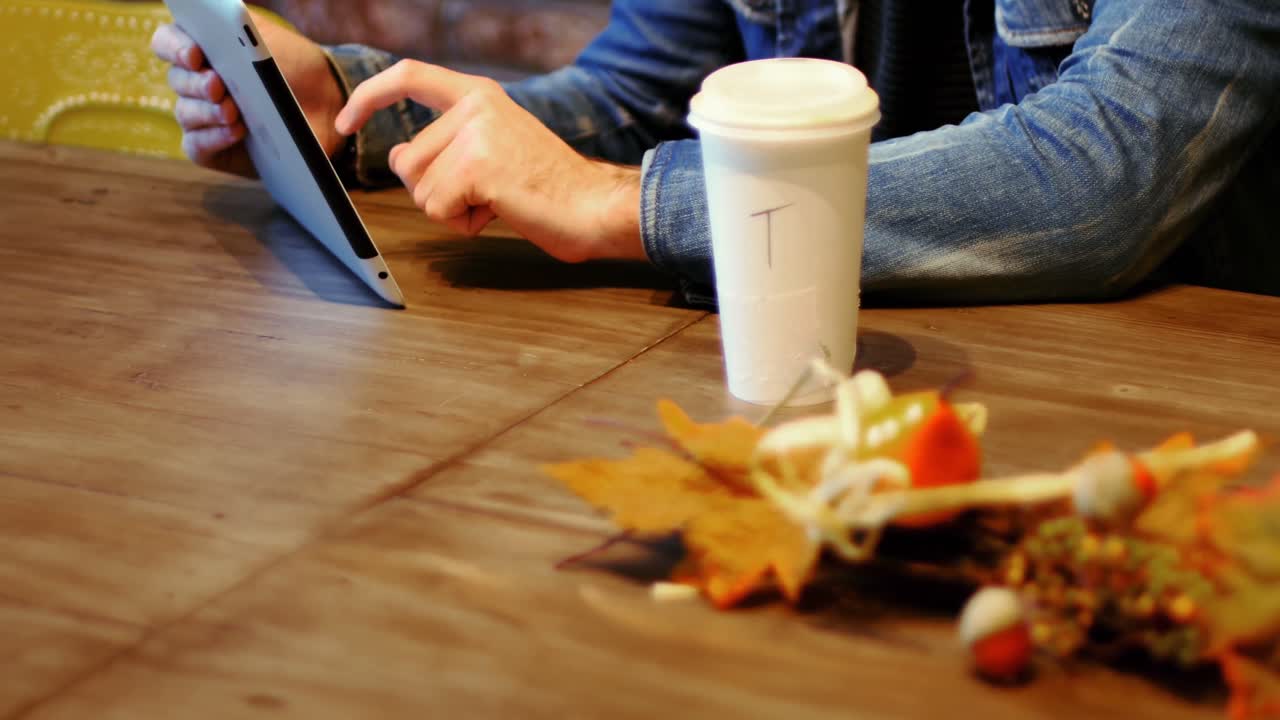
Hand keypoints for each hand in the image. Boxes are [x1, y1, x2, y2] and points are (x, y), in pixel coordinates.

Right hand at [150, 14, 345, 176]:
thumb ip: (242, 26)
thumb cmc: (294, 66)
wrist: (325, 105)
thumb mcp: (271, 39)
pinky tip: (235, 131)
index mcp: (203, 49)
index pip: (168, 43)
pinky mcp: (211, 147)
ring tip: (232, 111)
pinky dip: (213, 137)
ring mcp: (201, 116)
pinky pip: (197, 145)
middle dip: (196, 83)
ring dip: (207, 111)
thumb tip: (223, 17)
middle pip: (177, 80)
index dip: (174, 47)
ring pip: (185, 113)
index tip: (194, 54)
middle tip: (217, 86)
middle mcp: (196, 82)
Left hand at [334, 60, 644, 263]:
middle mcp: (475, 107)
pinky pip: (437, 208)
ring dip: (450, 209)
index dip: (370, 97)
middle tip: (485, 193)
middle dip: (434, 191)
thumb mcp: (495, 147)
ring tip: (496, 200)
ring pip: (418, 188)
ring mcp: (476, 134)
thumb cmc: (547, 188)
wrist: (593, 206)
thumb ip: (449, 143)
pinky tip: (499, 211)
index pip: (409, 76)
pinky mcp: (477, 167)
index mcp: (479, 95)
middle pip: (406, 160)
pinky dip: (462, 223)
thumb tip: (399, 159)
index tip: (345, 123)